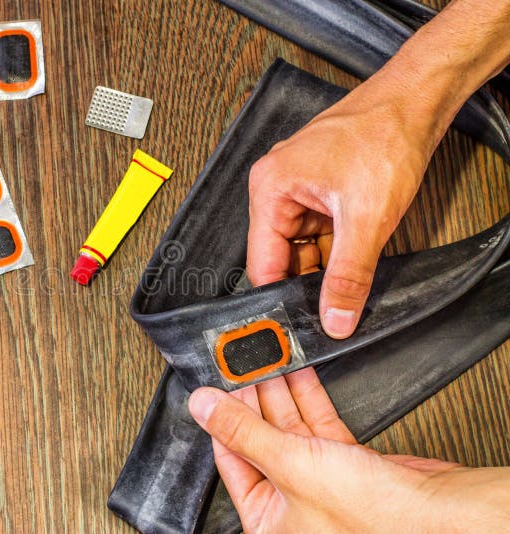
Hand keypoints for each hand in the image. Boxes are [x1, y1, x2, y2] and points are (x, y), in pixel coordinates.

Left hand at [188, 370, 509, 531]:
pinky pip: (317, 425)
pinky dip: (308, 397)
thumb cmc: (373, 521)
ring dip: (279, 392)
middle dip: (252, 399)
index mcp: (266, 520)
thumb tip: (203, 407)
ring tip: (266, 360)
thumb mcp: (290, 467)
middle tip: (242, 364)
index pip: (230, 458)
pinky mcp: (347, 464)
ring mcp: (319, 481)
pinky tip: (297, 373)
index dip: (222, 418)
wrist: (439, 519)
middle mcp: (290, 503)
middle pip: (259, 438)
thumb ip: (244, 433)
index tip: (216, 385)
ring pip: (289, 428)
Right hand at [246, 75, 437, 338]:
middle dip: (309, 281)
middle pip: (282, 257)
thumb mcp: (367, 219)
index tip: (300, 324)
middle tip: (335, 303)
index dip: (281, 298)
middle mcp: (276, 188)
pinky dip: (338, 248)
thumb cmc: (384, 137)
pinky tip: (358, 250)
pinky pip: (320, 234)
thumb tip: (335, 318)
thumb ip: (348, 276)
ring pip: (304, 248)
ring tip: (355, 264)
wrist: (416, 102)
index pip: (262, 263)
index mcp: (270, 189)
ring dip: (328, 263)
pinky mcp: (320, 192)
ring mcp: (299, 189)